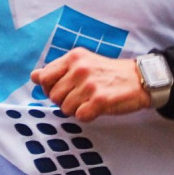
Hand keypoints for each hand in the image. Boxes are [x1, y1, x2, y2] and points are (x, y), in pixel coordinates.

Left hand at [31, 48, 148, 122]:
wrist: (140, 79)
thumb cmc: (109, 73)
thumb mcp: (82, 63)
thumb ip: (57, 70)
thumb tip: (33, 76)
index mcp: (74, 57)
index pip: (44, 78)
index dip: (49, 88)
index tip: (63, 89)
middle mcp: (80, 69)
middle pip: (53, 96)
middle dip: (64, 101)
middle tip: (81, 96)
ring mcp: (90, 84)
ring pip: (65, 108)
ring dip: (76, 109)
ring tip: (90, 101)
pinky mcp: (100, 100)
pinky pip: (80, 116)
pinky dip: (87, 116)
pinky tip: (97, 107)